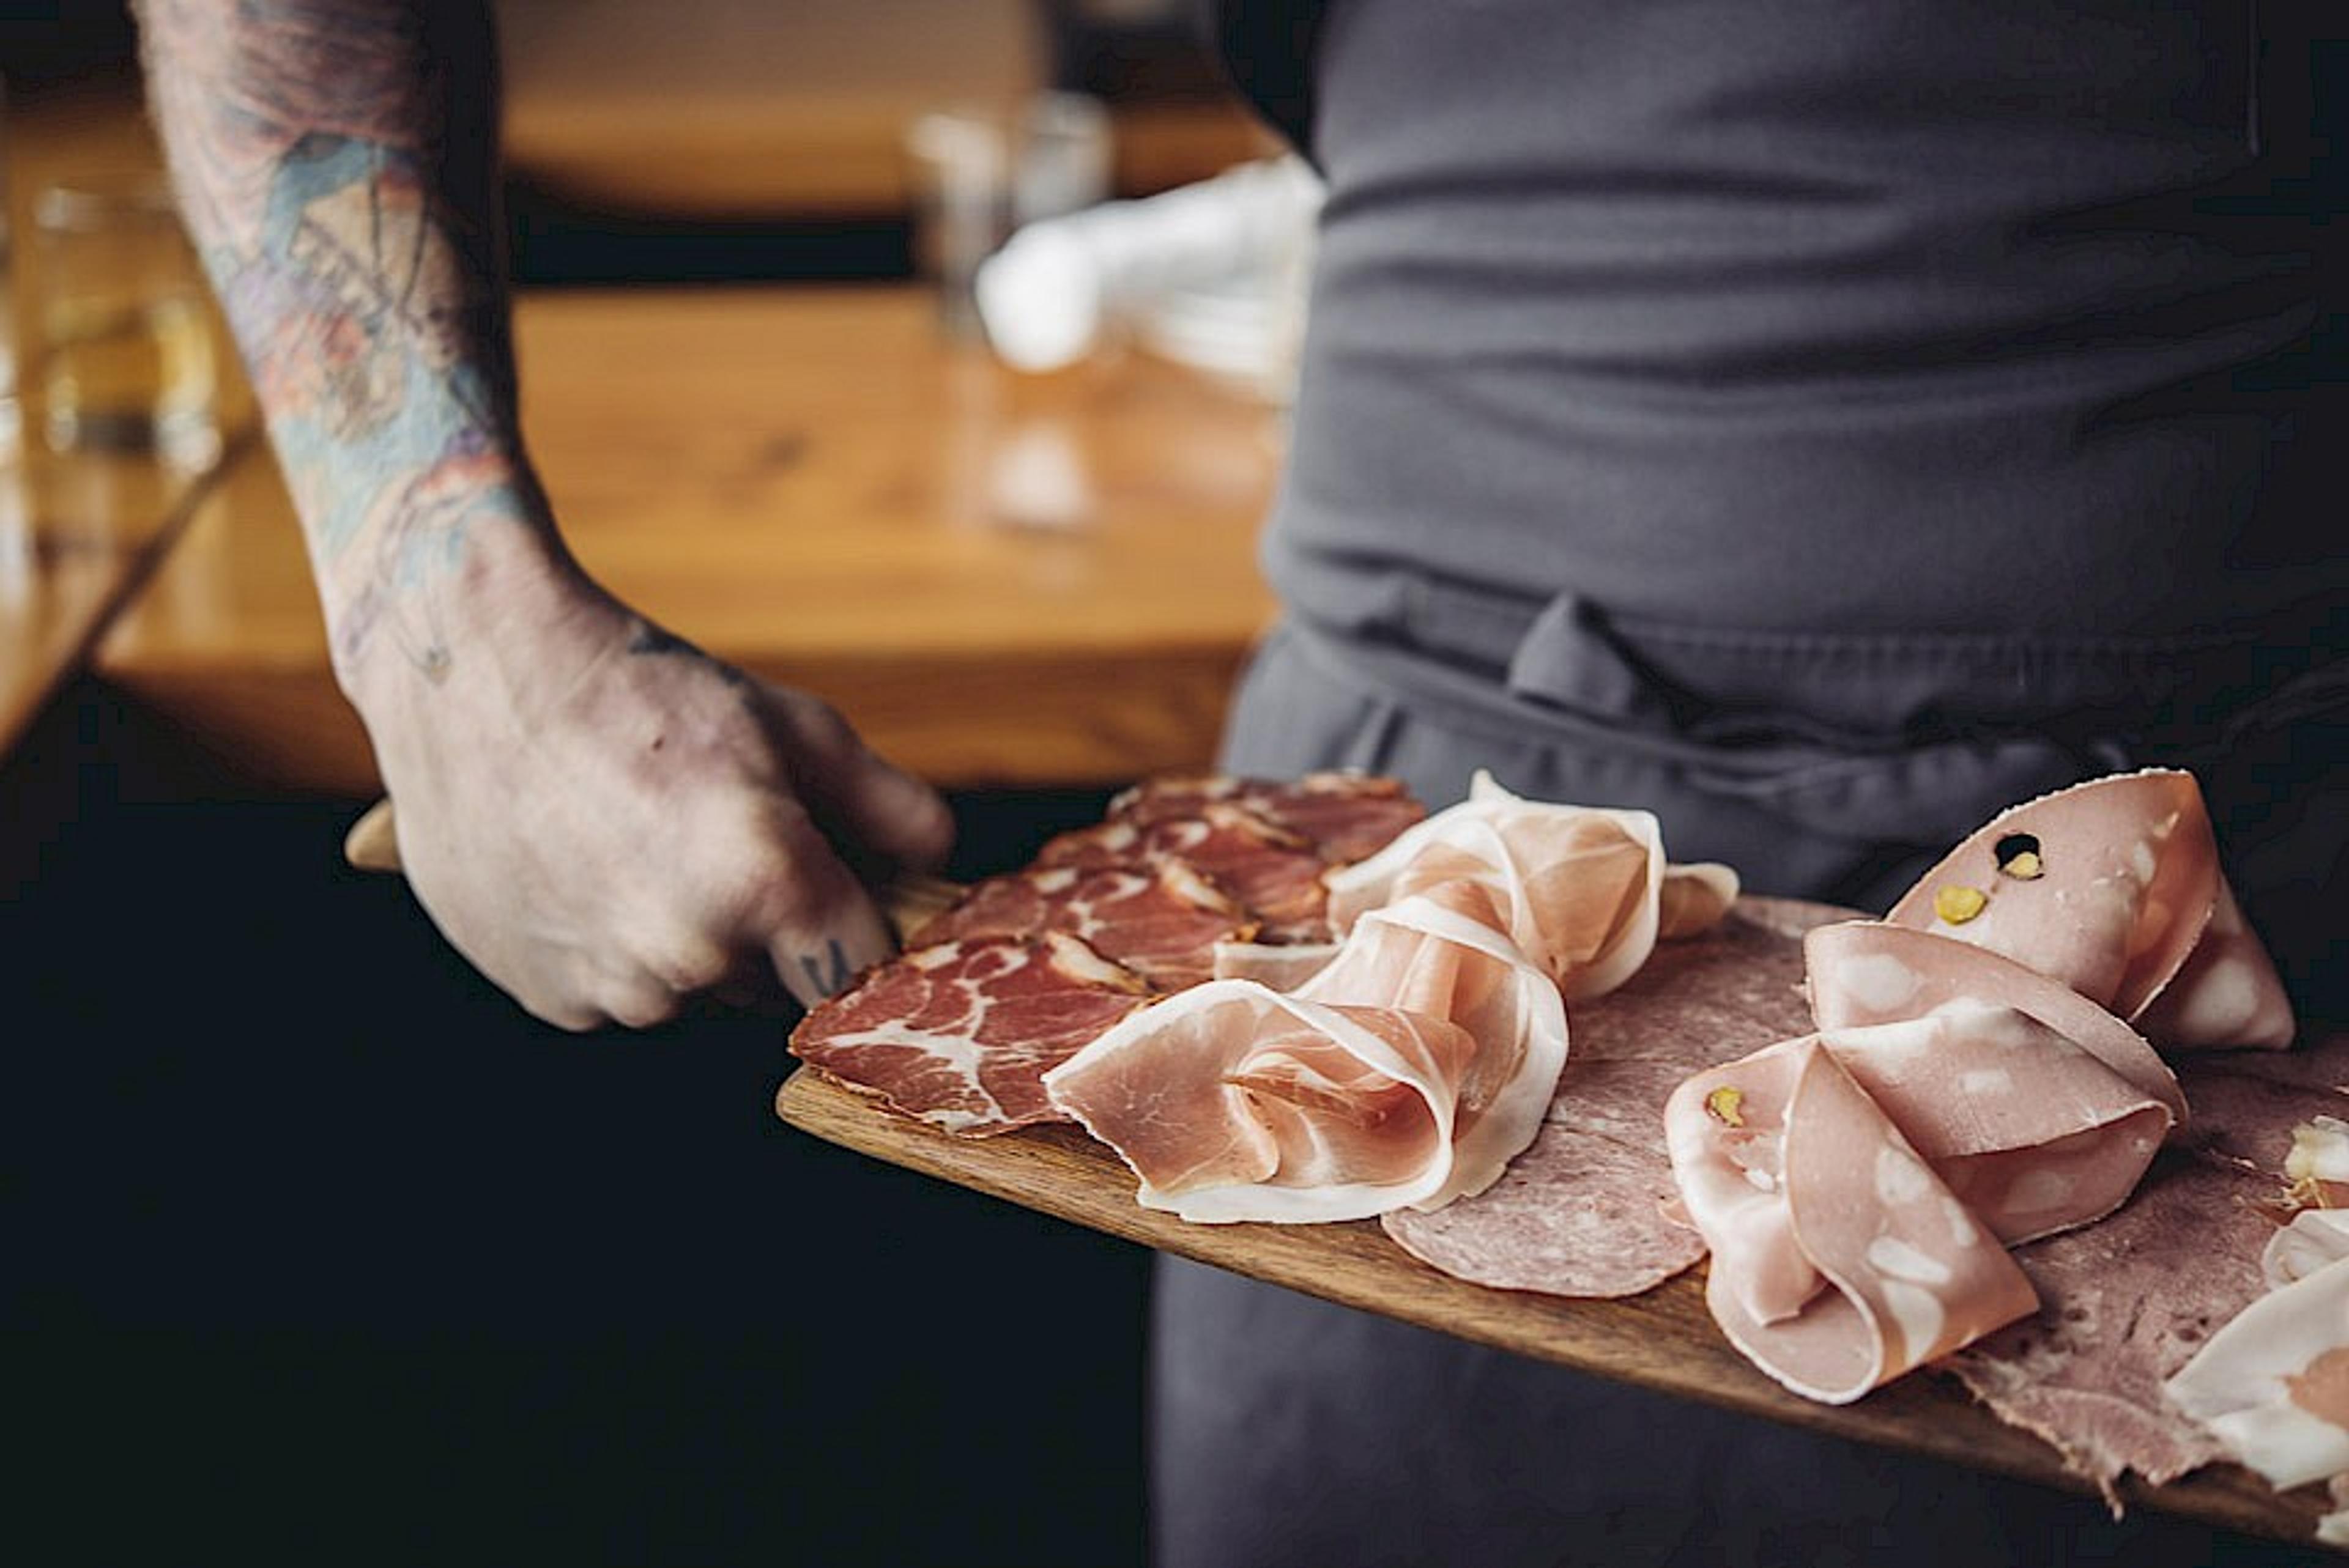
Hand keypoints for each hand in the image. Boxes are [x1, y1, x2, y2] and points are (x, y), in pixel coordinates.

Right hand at [354, 572, 952, 1030]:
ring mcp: (616, 985)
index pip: (864, 964)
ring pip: (697, 991)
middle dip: (773, 927)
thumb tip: (942, 861)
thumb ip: (890, 805)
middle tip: (720, 837)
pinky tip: (588, 867)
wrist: (475, 675)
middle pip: (779, 982)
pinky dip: (617, 947)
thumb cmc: (645, 690)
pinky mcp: (553, 999)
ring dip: (694, 939)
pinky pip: (621, 994)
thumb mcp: (794, 726)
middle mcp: (692, 951)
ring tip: (645, 841)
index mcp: (768, 882)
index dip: (861, 926)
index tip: (845, 892)